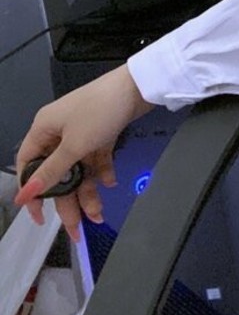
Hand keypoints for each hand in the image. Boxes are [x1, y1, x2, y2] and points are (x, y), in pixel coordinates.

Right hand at [13, 66, 154, 243]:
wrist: (138, 86)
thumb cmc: (100, 111)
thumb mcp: (73, 145)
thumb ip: (51, 172)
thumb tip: (24, 194)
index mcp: (43, 130)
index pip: (28, 166)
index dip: (32, 191)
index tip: (40, 216)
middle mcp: (59, 132)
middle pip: (57, 173)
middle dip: (67, 200)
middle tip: (77, 227)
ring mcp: (82, 132)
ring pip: (79, 169)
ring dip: (88, 191)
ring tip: (99, 215)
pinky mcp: (102, 132)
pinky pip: (97, 158)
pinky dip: (103, 171)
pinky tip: (110, 183)